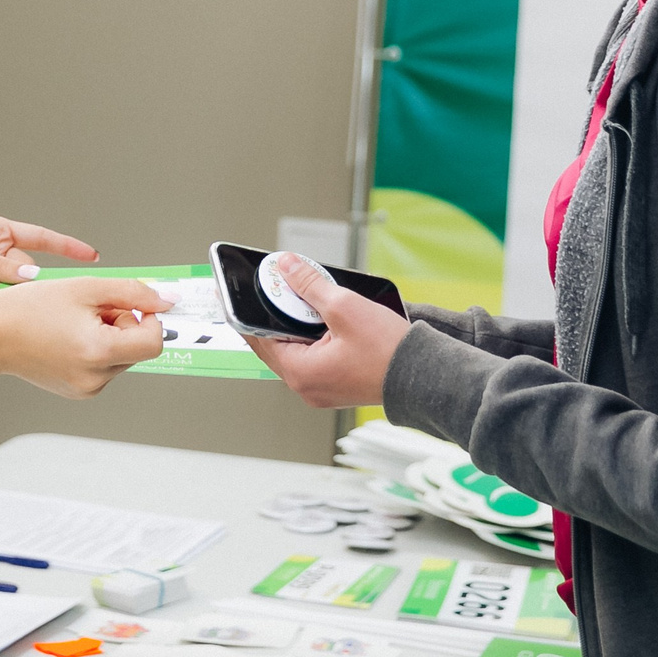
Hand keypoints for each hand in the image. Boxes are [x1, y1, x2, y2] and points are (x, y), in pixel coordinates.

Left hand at [0, 216, 98, 306]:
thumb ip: (1, 267)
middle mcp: (2, 256)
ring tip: (12, 306)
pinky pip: (7, 306)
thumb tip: (32, 276)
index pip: (41, 238)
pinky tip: (8, 318)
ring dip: (20, 300)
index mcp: (0, 234)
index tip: (92, 256)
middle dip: (35, 284)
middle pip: (33, 272)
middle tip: (36, 296)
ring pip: (22, 293)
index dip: (67, 247)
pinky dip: (10, 312)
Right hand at [0, 275, 167, 397]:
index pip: (154, 341)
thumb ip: (132, 292)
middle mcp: (95, 378)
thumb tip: (167, 300)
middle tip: (91, 308)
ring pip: (122, 357)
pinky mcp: (77, 391)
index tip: (130, 304)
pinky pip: (104, 367)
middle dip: (124, 324)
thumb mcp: (85, 288)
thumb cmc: (28, 309)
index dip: (148, 317)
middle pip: (137, 348)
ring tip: (76, 322)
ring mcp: (86, 389)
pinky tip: (69, 337)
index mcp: (99, 352)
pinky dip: (96, 349)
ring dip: (110, 336)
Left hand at [239, 253, 411, 407]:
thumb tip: (285, 266)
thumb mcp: (344, 307)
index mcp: (300, 372)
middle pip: (276, 343)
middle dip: (276, 314)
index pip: (258, 338)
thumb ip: (308, 284)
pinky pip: (314, 358)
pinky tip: (325, 319)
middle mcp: (306, 387)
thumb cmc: (388, 350)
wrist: (425, 376)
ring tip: (306, 301)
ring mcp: (321, 389)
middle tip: (276, 288)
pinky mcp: (337, 386)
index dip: (245, 312)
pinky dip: (313, 337)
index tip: (232, 296)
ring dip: (296, 325)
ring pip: (295, 350)